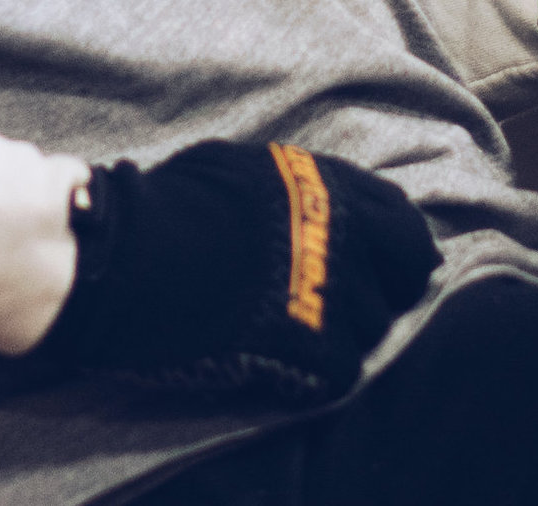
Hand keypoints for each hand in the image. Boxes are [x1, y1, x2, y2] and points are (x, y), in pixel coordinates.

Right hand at [37, 139, 437, 401]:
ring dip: (346, 332)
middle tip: (353, 303)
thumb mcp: (244, 167)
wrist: (132, 256)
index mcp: (332, 186)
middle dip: (387, 289)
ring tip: (303, 332)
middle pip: (405, 274)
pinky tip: (288, 362)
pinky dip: (319, 370)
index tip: (384, 262)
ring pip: (374, 326)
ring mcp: (333, 291)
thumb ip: (299, 188)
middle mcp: (347, 234)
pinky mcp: (312, 345)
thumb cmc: (172, 201)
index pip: (402, 219)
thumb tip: (323, 203)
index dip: (395, 246)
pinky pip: (343, 369)